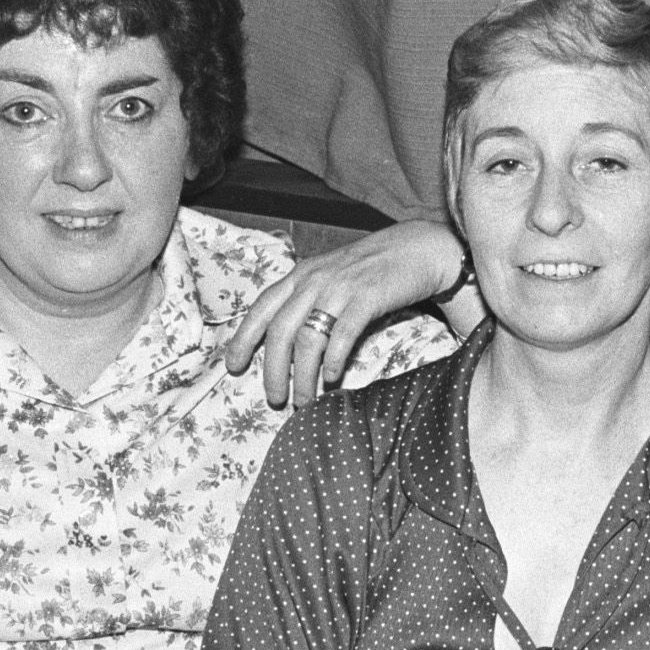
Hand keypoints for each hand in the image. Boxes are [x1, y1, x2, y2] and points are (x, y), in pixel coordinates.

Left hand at [220, 219, 467, 407]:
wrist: (416, 249)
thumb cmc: (371, 270)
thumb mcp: (330, 277)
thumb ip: (307, 300)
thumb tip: (285, 343)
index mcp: (301, 275)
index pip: (262, 308)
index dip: (244, 338)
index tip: (233, 365)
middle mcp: (315, 280)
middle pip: (280, 331)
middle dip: (273, 370)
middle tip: (276, 398)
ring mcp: (340, 287)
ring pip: (308, 338)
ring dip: (303, 375)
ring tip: (304, 401)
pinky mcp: (367, 297)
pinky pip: (343, 334)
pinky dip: (334, 360)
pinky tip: (333, 379)